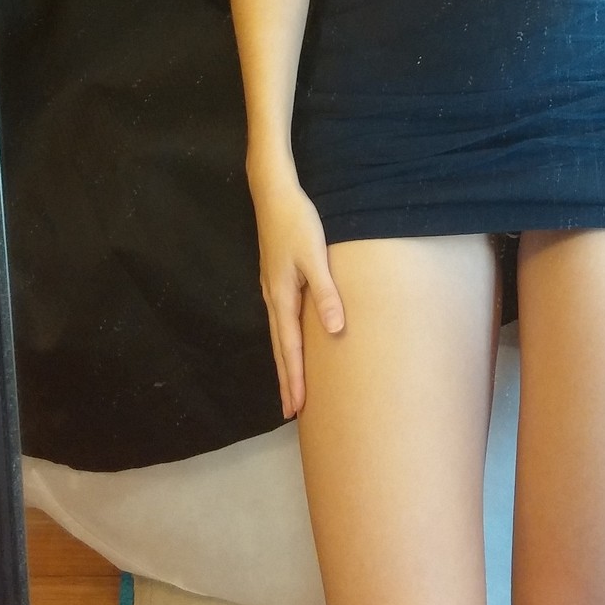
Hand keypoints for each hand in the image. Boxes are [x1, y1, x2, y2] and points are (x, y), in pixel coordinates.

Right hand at [246, 150, 345, 418]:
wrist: (273, 194)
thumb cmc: (297, 223)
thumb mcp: (315, 256)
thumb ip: (326, 292)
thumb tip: (333, 330)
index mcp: (282, 297)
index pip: (290, 348)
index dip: (295, 378)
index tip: (297, 408)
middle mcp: (273, 298)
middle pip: (280, 347)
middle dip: (286, 379)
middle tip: (292, 411)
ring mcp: (271, 288)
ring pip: (279, 335)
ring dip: (285, 362)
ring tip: (291, 385)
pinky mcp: (275, 279)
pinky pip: (280, 321)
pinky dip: (285, 341)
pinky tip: (290, 343)